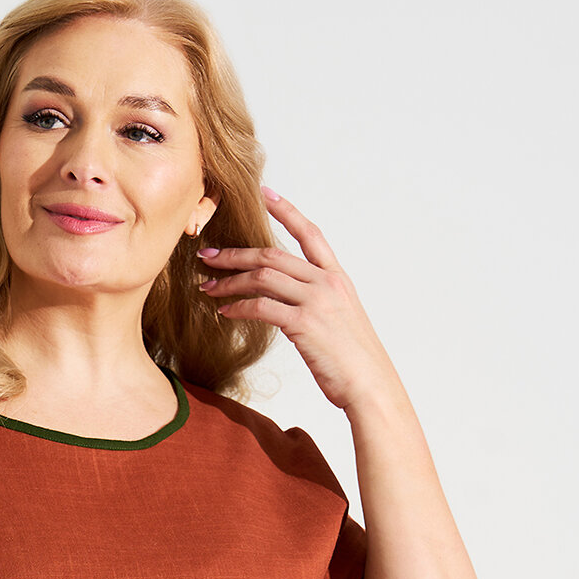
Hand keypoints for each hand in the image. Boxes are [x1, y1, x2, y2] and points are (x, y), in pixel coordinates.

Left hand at [196, 187, 401, 412]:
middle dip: (235, 254)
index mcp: (337, 278)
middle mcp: (327, 282)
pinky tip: (224, 311)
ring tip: (208, 287)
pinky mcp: (304, 324)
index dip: (287, 211)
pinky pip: (262, 307)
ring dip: (230, 281)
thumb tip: (287, 306)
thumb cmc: (354, 361)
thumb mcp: (340, 322)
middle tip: (208, 256)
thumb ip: (315, 305)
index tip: (265, 194)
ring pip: (262, 277)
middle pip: (272, 255)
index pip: (310, 234)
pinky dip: (239, 306)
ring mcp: (316, 301)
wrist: (371, 385)